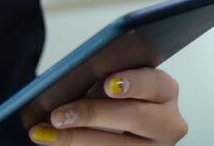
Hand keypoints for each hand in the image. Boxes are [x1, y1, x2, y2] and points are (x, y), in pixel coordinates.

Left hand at [28, 68, 187, 144]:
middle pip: (135, 118)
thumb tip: (68, 79)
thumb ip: (102, 74)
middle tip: (58, 115)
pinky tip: (51, 141)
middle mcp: (168, 122)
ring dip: (76, 139)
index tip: (109, 84)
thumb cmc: (114, 92)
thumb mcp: (111, 79)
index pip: (154, 82)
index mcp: (165, 90)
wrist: (118, 118)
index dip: (133, 82)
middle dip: (93, 115)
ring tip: (45, 133)